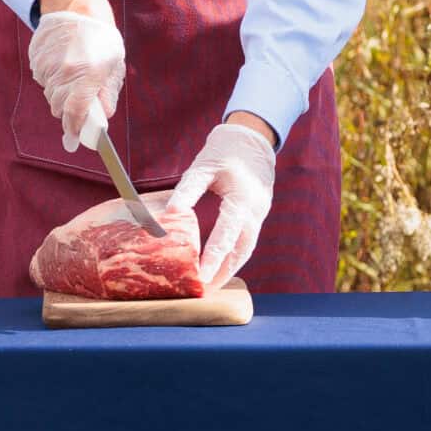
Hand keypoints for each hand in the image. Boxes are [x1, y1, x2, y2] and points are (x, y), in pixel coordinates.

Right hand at [29, 6, 124, 151]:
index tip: (74, 139)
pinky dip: (50, 77)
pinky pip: (41, 78)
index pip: (76, 112)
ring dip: (59, 91)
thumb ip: (108, 93)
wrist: (77, 9)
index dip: (75, 128)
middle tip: (76, 102)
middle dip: (67, 110)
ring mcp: (48, 65)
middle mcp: (65, 73)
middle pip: (58, 107)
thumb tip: (104, 116)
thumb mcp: (114, 66)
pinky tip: (61, 62)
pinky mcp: (36, 59)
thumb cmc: (102, 39)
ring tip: (72, 73)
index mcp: (88, 76)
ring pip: (49, 93)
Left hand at [169, 121, 276, 288]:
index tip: (199, 277)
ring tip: (210, 285)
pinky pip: (247, 242)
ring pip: (246, 250)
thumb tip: (170, 215)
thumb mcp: (203, 167)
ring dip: (229, 268)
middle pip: (241, 251)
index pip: (227, 237)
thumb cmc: (225, 150)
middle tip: (203, 291)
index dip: (213, 259)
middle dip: (223, 273)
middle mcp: (256, 212)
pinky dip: (234, 257)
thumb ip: (187, 191)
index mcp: (243, 200)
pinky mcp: (258, 215)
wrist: (254, 139)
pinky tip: (220, 266)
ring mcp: (260, 215)